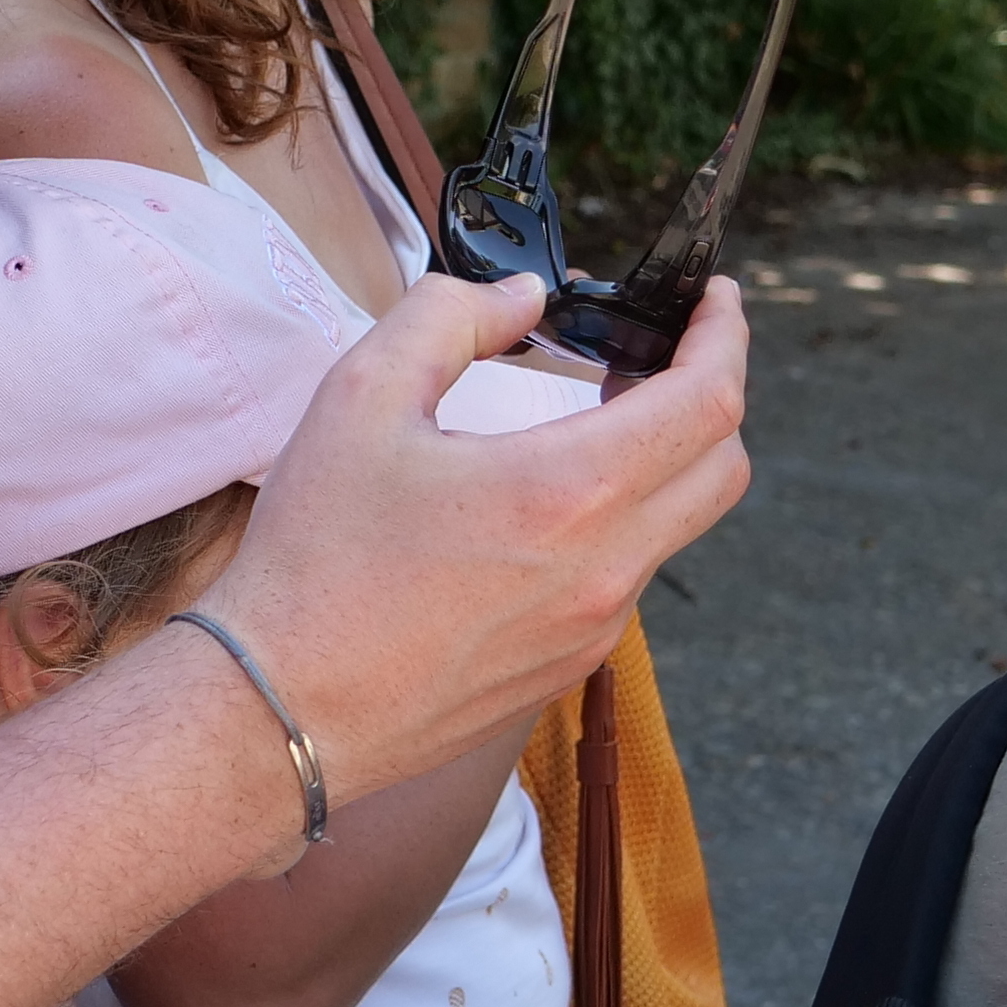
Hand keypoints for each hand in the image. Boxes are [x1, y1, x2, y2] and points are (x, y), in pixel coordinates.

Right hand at [201, 273, 747, 802]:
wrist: (283, 709)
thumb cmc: (316, 557)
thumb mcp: (363, 397)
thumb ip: (451, 318)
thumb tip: (523, 296)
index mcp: (569, 491)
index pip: (709, 400)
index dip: (724, 337)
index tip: (713, 300)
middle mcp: (605, 567)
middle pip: (724, 467)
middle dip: (710, 397)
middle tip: (656, 358)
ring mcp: (595, 628)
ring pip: (678, 528)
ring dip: (660, 466)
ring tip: (594, 426)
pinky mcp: (568, 669)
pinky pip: (626, 581)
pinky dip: (617, 527)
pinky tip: (546, 513)